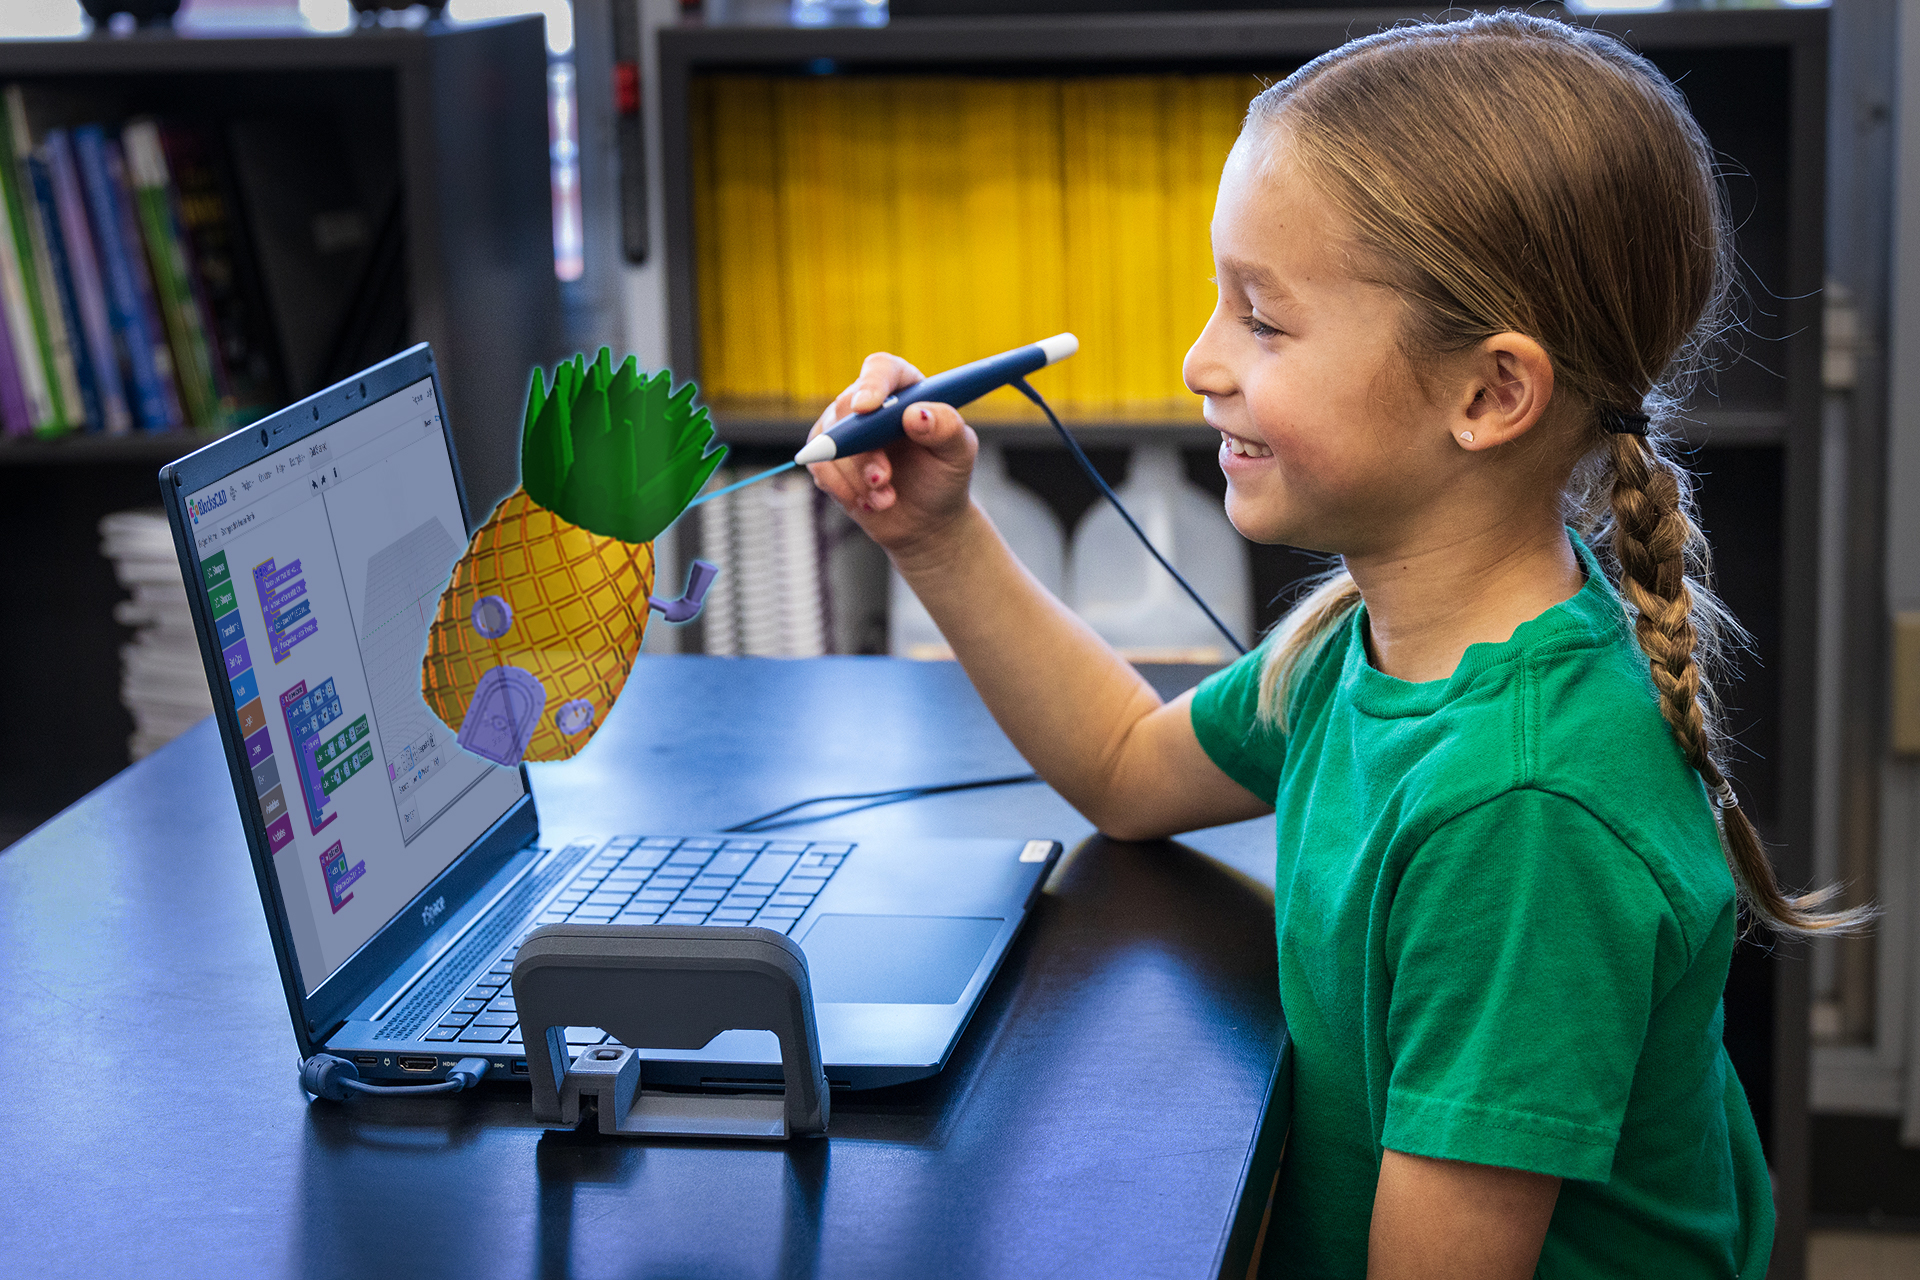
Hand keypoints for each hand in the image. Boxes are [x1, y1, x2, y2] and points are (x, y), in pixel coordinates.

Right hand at [806, 351, 977, 563]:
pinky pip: (820, 467)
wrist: (927, 518)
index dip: (871, 384)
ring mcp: (845, 431)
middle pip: (847, 407)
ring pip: (831, 440)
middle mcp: (871, 405)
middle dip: (863, 448)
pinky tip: (872, 503)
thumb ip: (946, 428)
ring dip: (856, 477)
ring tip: (887, 499)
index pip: (881, 369)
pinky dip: (845, 489)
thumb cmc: (945, 476)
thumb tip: (915, 414)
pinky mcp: (829, 459)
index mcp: (905, 389)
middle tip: (883, 478)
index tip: (866, 408)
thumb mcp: (959, 453)